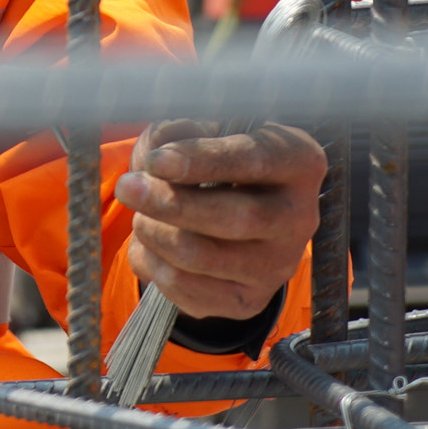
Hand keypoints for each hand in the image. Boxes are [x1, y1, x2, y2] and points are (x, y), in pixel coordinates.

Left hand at [116, 119, 325, 321]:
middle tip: (128, 187)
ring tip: (140, 213)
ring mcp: (278, 265)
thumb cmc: (217, 157)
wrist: (233, 209)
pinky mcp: (249, 300)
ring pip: (202, 256)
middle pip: (233, 218)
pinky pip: (186, 289)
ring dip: (154, 232)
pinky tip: (149, 242)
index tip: (156, 161)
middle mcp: (299, 217)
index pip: (253, 160)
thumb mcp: (203, 128)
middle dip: (169, 203)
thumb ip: (180, 131)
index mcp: (299, 161)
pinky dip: (152, 262)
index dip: (200, 160)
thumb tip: (156, 157)